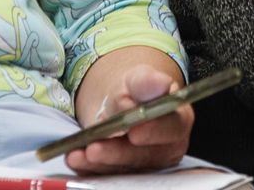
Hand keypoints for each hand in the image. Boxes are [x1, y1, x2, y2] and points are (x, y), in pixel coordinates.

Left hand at [65, 53, 191, 174]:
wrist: (120, 103)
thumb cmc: (134, 92)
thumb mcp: (137, 79)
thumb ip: (146, 83)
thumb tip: (160, 83)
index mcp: (177, 120)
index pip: (171, 128)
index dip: (154, 131)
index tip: (134, 131)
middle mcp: (166, 148)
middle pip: (145, 155)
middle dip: (117, 153)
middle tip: (94, 148)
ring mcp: (147, 164)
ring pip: (125, 169)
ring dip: (99, 164)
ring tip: (77, 155)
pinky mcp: (127, 173)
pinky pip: (109, 175)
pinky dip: (90, 169)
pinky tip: (76, 159)